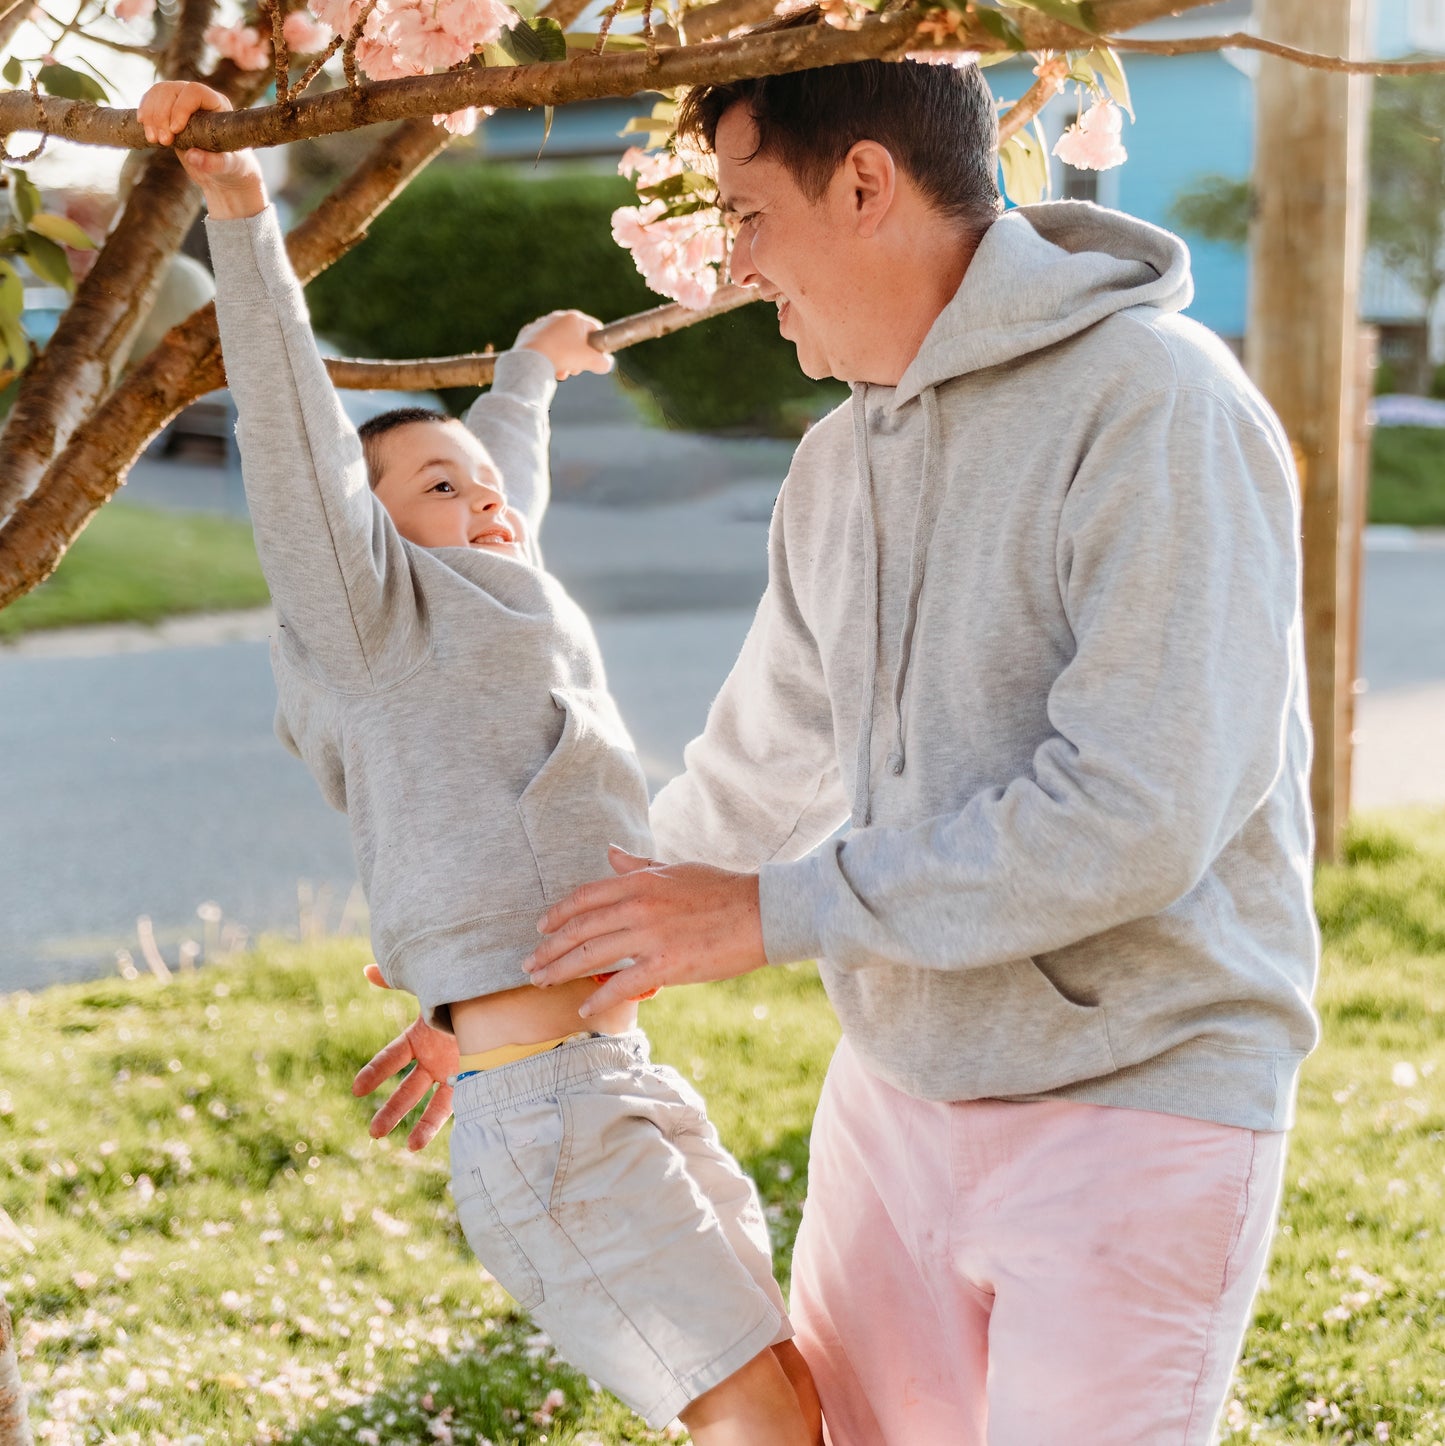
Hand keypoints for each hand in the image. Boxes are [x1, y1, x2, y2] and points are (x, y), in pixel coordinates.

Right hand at [138, 81, 266, 218]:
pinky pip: (152, 100)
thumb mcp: (228, 168)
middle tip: (162, 141)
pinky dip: (145, 112)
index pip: (195, 92)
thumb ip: (214, 163)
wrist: (223, 175)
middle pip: (172, 89)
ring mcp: (182, 102)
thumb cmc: (231, 168)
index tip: (175, 130)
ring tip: (153, 139)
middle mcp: (199, 98)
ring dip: (151, 114)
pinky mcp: (169, 111)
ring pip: (159, 92)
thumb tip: (192, 156)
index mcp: (218, 104)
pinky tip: (143, 126)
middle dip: (162, 114)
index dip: (181, 107)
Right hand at [351, 963, 457, 1150]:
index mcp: (420, 1038)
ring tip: (409, 1147)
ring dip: (420, 1125)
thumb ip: (400, 982)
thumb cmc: (464, 994)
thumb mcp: (433, 987)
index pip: (392, 1057)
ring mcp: (452, 1072)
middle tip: (375, 1133)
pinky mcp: (472, 1079)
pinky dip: (448, 1119)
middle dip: (392, 1110)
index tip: (357, 1089)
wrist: (503, 1002)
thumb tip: (368, 969)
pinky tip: (442, 1136)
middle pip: (408, 1089)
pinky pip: (458, 1103)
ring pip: (432, 1103)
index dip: (376, 1071)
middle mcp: (433, 1059)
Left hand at [513, 310, 613, 380]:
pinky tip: (547, 367)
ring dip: (564, 359)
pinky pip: (543, 346)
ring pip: (559, 343)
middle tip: (575, 369)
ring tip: (561, 372)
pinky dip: (547, 356)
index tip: (595, 358)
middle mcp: (558, 317)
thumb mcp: (592, 361)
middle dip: (578, 357)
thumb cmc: (564, 356)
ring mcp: (542, 324)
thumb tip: (606, 364)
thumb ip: (604, 362)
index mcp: (575, 318)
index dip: (598, 345)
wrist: (532, 359)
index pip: (595, 328)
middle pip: (576, 338)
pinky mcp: (528, 334)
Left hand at [524, 846, 766, 1015]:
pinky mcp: (666, 965)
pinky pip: (622, 984)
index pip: (585, 897)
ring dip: (561, 971)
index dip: (558, 913)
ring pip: (592, 956)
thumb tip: (609, 852)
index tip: (540, 928)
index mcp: (641, 881)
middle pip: (580, 929)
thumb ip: (639, 865)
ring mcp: (650, 936)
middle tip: (529, 963)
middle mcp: (638, 906)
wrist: (763, 912)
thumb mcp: (676, 869)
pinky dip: (599, 998)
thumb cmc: (723, 889)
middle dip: (549, 948)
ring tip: (542, 982)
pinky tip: (583, 1008)